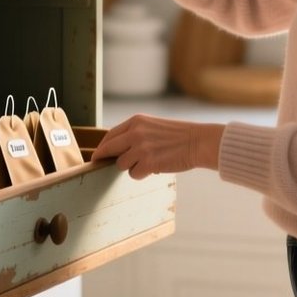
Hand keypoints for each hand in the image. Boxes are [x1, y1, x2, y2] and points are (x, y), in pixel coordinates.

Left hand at [91, 114, 223, 179]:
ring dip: (132, 167)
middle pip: (109, 150)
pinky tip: (155, 168)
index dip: (103, 147)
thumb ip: (135, 134)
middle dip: (104, 159)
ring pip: (121, 165)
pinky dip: (142, 174)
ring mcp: (141, 148)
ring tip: (148, 162)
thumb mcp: (153, 126)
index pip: (110, 135)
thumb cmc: (178, 136)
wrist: (199, 142)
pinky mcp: (148, 163)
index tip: (98, 154)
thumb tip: (116, 150)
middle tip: (99, 165)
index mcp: (136, 121)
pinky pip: (134, 174)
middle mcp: (136, 133)